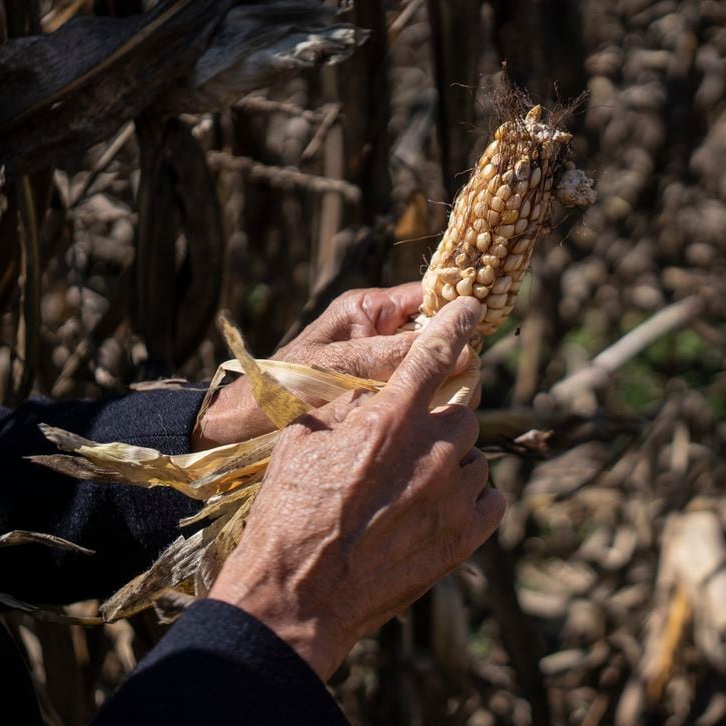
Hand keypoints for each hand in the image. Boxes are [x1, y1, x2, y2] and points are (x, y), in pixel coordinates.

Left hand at [193, 283, 472, 448]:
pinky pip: (417, 398)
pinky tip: (431, 428)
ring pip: (433, 372)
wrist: (240, 427)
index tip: (484, 332)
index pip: (430, 298)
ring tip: (447, 412)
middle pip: (439, 338)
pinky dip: (427, 410)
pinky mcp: (382, 399)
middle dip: (457, 360)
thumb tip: (456, 349)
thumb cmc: (279, 388)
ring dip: (443, 390)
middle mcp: (380, 333)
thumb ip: (392, 356)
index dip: (460, 312)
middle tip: (464, 389)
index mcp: (368, 309)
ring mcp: (383, 367)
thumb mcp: (338, 368)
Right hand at [207, 297, 504, 679]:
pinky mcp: (464, 538)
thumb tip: (380, 391)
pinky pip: (491, 499)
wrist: (298, 594)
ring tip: (412, 489)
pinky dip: (471, 498)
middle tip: (405, 447)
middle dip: (438, 421)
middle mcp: (430, 451)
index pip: (434, 353)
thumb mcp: (305, 440)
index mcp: (389, 418)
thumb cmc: (289, 513)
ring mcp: (452, 496)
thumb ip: (351, 406)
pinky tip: (439, 509)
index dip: (453, 324)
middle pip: (461, 412)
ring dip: (451, 463)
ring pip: (474, 457)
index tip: (469, 307)